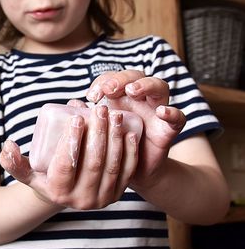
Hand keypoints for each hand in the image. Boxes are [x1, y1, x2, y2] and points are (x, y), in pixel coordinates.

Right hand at [0, 99, 138, 209]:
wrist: (66, 194)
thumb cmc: (45, 176)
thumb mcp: (27, 172)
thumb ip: (13, 161)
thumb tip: (8, 145)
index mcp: (58, 193)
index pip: (67, 164)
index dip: (72, 140)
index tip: (77, 117)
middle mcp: (81, 201)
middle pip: (93, 163)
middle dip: (98, 133)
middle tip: (100, 110)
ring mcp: (102, 200)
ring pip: (111, 166)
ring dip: (115, 138)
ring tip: (115, 116)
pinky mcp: (117, 195)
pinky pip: (126, 172)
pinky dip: (129, 152)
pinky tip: (129, 133)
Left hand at [86, 70, 186, 187]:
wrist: (133, 172)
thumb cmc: (113, 147)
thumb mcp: (98, 132)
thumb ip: (88, 118)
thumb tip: (71, 104)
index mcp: (120, 97)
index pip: (113, 78)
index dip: (103, 81)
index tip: (91, 96)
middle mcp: (140, 99)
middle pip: (136, 76)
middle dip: (121, 79)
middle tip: (108, 89)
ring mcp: (156, 111)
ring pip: (158, 86)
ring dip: (145, 85)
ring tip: (132, 90)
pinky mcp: (168, 129)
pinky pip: (178, 116)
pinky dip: (172, 112)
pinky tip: (162, 112)